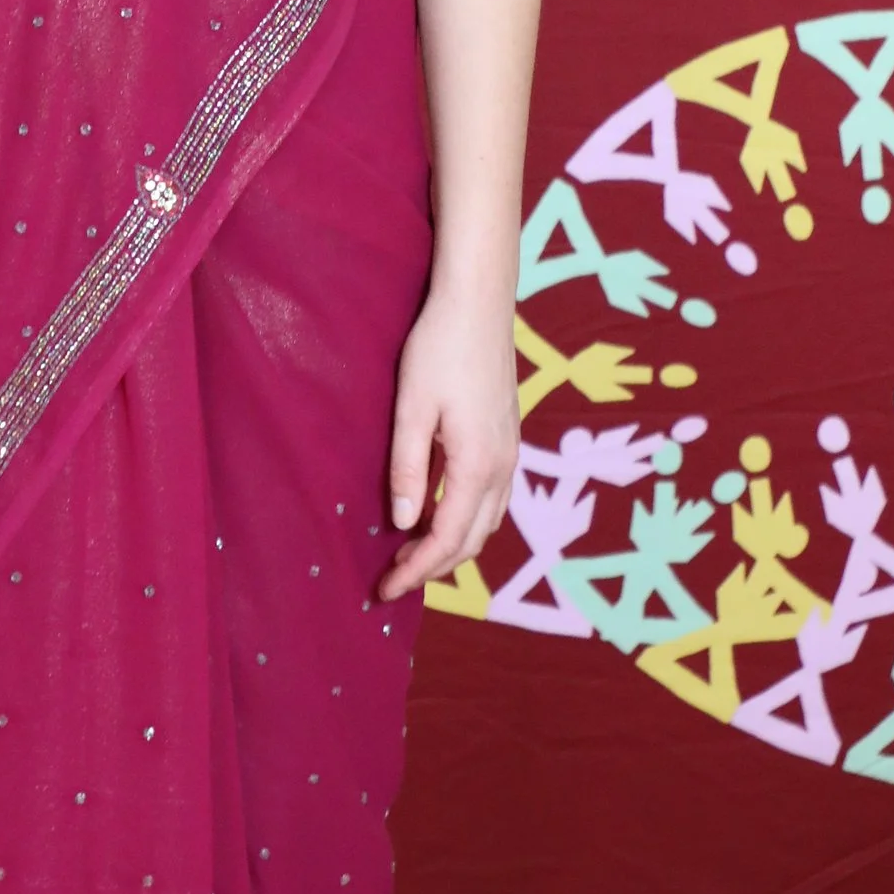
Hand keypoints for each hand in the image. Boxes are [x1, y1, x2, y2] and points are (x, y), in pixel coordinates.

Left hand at [376, 282, 518, 602]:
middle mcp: (502, 467)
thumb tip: (403, 522)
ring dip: (452, 545)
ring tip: (410, 553)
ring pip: (487, 523)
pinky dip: (466, 521)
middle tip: (391, 579)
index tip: (383, 590)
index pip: (446, 539)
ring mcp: (510, 454)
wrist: (479, 304)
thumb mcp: (411, 409)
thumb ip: (408, 469)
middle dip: (433, 567)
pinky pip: (492, 500)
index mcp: (477, 465)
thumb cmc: (439, 349)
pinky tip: (437, 513)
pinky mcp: (508, 440)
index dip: (415, 571)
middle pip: (472, 541)